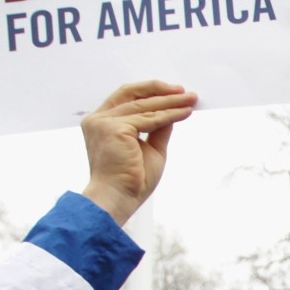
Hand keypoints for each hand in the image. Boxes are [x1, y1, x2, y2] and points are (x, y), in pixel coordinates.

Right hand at [78, 81, 196, 224]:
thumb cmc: (131, 181)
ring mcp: (105, 122)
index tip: (173, 93)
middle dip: (160, 91)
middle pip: (132, 95)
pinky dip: (170, 115)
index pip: (126, 98)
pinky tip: (185, 112)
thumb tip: (172, 112)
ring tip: (191, 100)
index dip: (149, 92)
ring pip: (144, 106)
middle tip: (185, 92)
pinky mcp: (115, 129)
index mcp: (101, 122)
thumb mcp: (149, 149)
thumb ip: (158, 129)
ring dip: (171, 102)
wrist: (118, 198)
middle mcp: (98, 119)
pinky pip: (150, 119)